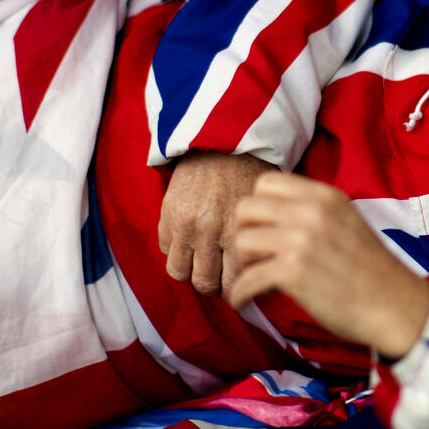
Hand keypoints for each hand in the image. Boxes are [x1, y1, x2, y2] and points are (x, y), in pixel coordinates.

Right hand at [158, 150, 276, 295]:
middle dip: (212, 284)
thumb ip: (259, 240)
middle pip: (204, 282)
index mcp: (238, 231)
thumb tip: (262, 277)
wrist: (221, 140)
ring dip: (189, 271)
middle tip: (218, 276)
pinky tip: (189, 240)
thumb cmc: (249, 174)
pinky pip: (165, 248)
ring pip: (178, 272)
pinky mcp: (167, 213)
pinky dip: (175, 249)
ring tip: (200, 262)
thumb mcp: (263, 208)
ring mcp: (184, 223)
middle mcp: (209, 231)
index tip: (239, 286)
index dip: (237, 289)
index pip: (234, 281)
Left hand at [229, 173, 428, 357]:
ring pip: (241, 241)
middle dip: (242, 232)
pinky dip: (239, 294)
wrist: (394, 306)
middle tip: (252, 255)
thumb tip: (272, 215)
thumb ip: (313, 211)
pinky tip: (244, 301)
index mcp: (324, 196)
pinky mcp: (293, 272)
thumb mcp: (346, 221)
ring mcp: (300, 240)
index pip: (266, 183)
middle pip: (246, 208)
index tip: (262, 229)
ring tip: (252, 278)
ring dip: (240, 264)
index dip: (258, 207)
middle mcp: (310, 212)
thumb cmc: (371, 269)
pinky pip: (246, 279)